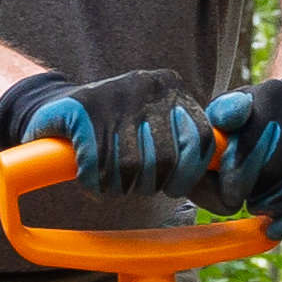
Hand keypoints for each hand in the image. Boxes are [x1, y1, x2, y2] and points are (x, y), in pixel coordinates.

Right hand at [0, 68, 216, 204]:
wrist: (55, 108)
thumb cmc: (115, 131)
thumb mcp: (156, 126)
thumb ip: (186, 147)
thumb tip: (226, 196)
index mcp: (173, 88)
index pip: (199, 140)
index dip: (186, 175)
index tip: (171, 187)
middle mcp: (147, 85)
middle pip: (164, 161)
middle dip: (147, 184)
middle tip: (132, 185)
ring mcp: (113, 94)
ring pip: (130, 167)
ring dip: (117, 186)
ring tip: (109, 181)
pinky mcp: (81, 109)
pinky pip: (95, 165)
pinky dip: (91, 182)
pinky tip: (87, 178)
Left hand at [199, 67, 281, 228]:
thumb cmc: (257, 117)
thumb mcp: (233, 108)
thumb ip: (221, 116)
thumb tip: (221, 128)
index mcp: (273, 95)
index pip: (249, 148)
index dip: (235, 180)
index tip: (229, 196)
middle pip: (275, 172)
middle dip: (256, 196)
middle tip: (245, 203)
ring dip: (276, 209)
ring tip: (260, 210)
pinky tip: (279, 225)